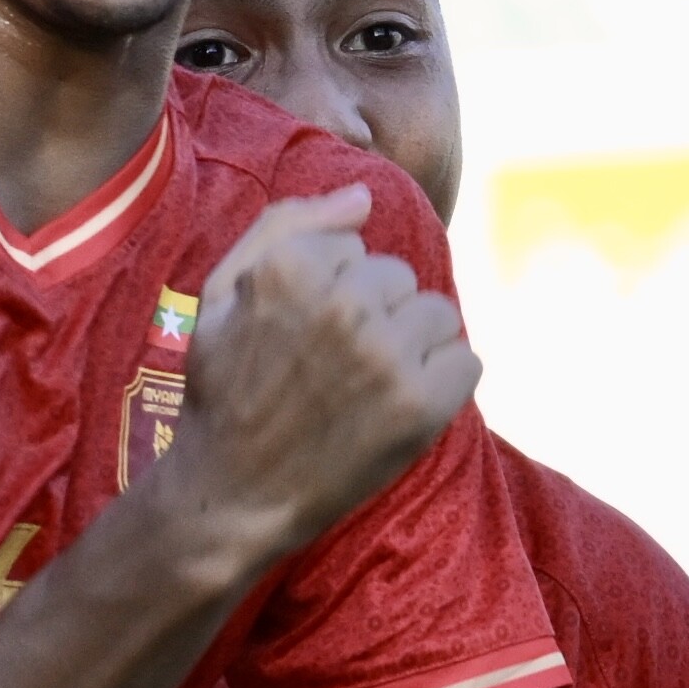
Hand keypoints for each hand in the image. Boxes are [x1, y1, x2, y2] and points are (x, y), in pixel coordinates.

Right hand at [166, 186, 481, 557]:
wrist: (233, 492)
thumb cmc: (225, 388)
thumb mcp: (223, 290)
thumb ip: (287, 224)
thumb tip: (362, 195)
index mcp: (290, 267)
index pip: (355, 247)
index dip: (331, 289)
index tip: (303, 332)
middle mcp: (343, 303)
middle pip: (400, 278)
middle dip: (375, 314)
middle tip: (334, 367)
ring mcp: (385, 355)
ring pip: (438, 315)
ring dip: (412, 347)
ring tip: (369, 388)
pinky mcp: (420, 404)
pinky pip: (465, 362)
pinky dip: (442, 386)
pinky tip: (400, 409)